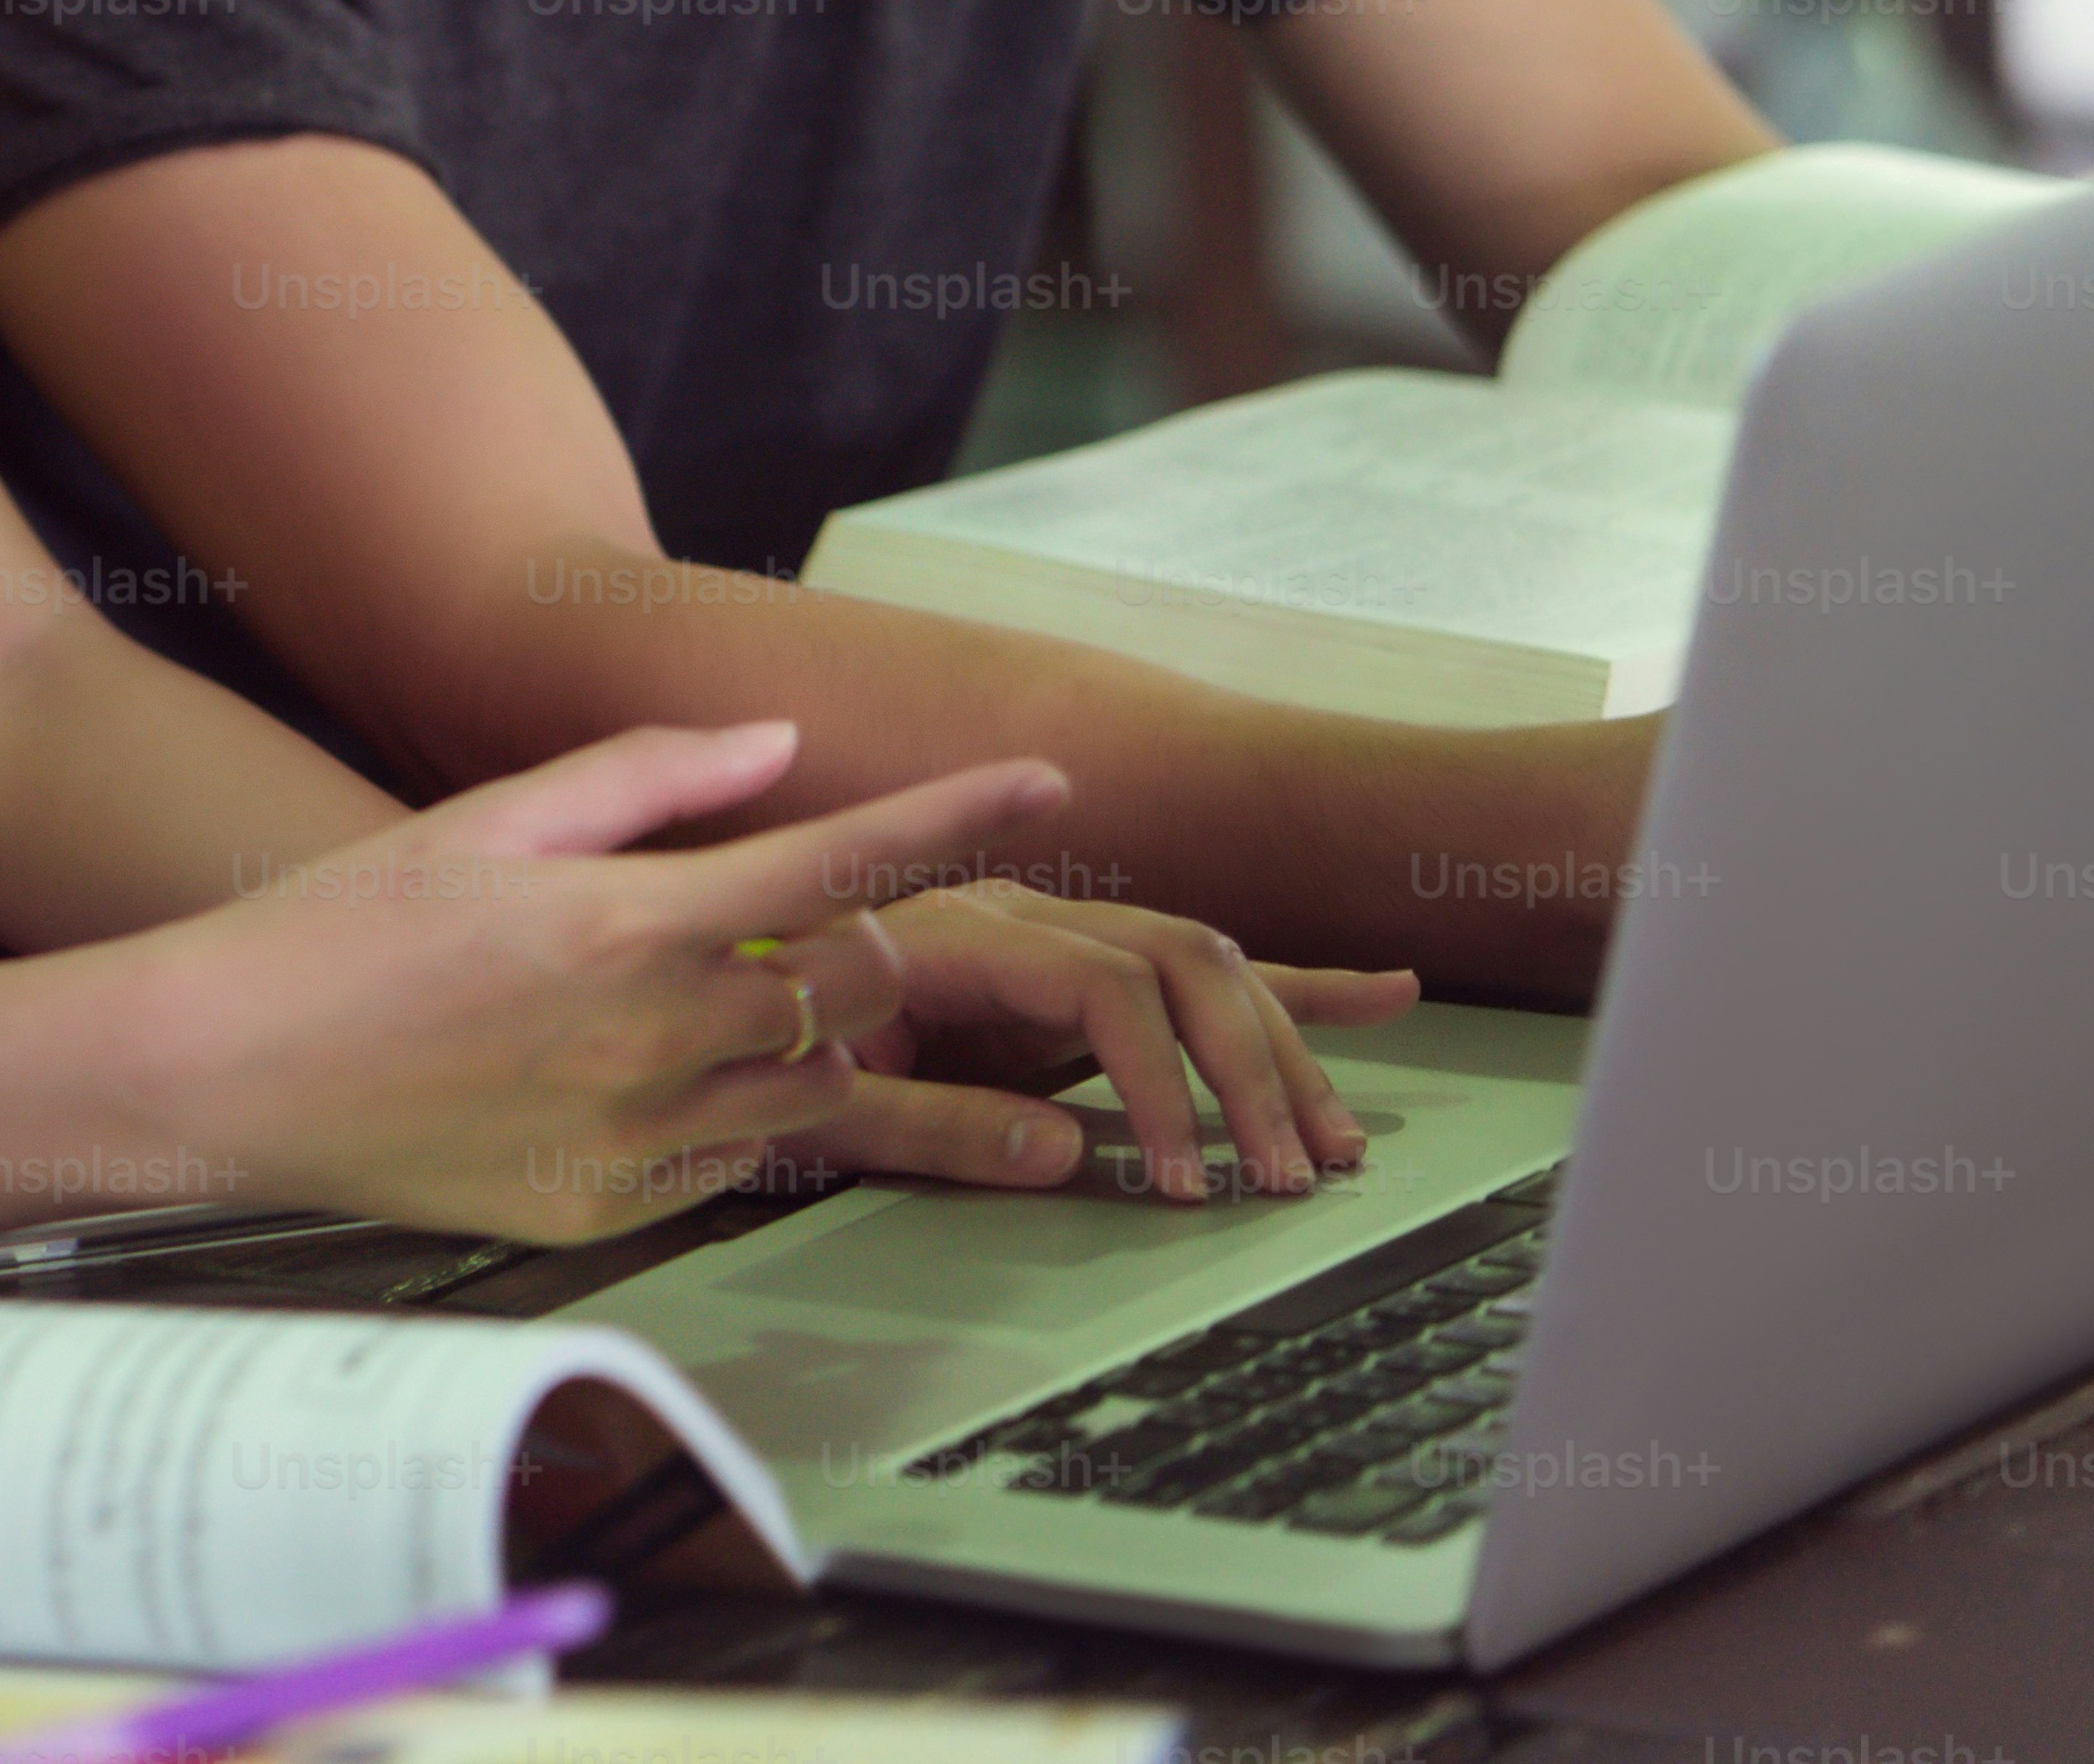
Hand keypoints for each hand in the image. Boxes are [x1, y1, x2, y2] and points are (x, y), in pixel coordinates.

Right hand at [126, 721, 1058, 1243]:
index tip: (1051, 784)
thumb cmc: (342, 930)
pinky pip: (739, 1165)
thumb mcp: (486, 822)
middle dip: (883, 952)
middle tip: (865, 929)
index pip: (841, 859)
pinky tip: (689, 1092)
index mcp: (626, 920)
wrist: (228, 1072)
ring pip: (821, 1089)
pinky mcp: (613, 1212)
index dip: (961, 814)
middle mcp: (651, 1034)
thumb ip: (646, 777)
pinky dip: (748, 1120)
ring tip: (812, 1039)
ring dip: (832, 1049)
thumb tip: (779, 748)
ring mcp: (637, 1137)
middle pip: (859, 988)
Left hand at [793, 880, 1417, 1206]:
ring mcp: (1055, 933)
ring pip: (1204, 966)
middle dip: (1248, 1071)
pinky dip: (1292, 986)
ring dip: (1283, 1050)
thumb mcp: (822, 1103)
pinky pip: (1196, 968)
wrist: (711, 993)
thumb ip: (937, 1126)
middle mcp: (1019, 915)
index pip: (1101, 986)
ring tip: (1336, 1137)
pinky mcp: (1076, 964)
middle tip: (1284, 1175)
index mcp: (955, 934)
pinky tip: (1382, 995)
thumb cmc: (752, 1049)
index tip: (1177, 1178)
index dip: (1153, 1080)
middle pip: (1177, 964)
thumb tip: (1066, 1153)